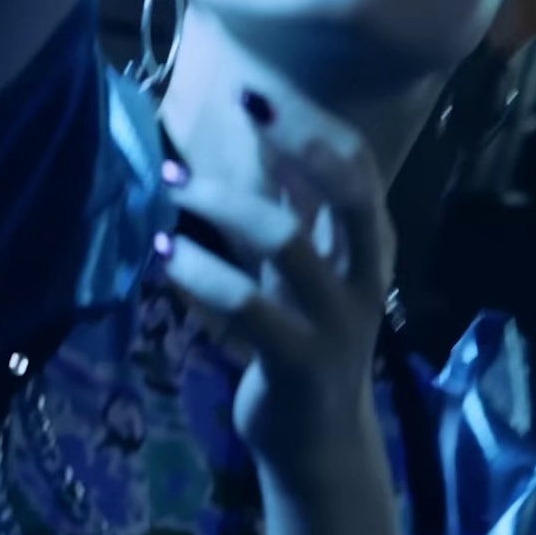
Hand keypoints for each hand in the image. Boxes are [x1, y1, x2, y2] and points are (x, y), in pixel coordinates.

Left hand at [160, 104, 399, 487]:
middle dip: (298, 141)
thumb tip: (267, 136)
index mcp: (371, 248)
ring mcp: (336, 321)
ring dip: (224, 202)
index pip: (358, 170)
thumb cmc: (308, 342)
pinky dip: (199, 272)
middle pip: (348, 191)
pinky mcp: (298, 361)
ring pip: (287, 241)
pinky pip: (245, 305)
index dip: (311, 125)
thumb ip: (296, 209)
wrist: (320, 442)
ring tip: (173, 185)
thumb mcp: (307, 271)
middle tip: (245, 105)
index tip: (258, 92)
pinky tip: (165, 253)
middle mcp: (364, 277)